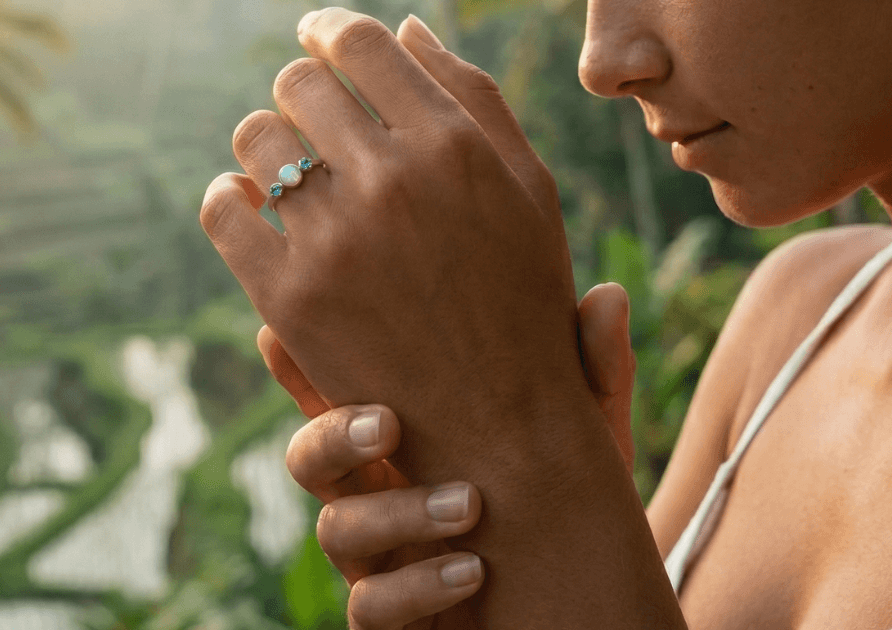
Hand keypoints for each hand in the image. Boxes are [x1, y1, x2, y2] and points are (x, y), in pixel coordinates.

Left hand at [204, 9, 600, 481]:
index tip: (316, 34)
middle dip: (300, 86)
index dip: (328, 27)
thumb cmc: (518, 293)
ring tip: (289, 165)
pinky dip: (228, 198)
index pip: (360, 41)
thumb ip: (472, 94)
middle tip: (311, 110)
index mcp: (455, 144)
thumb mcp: (527, 186)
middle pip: (298, 81)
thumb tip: (405, 23)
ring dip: (266, 142)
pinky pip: (222, 210)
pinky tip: (253, 206)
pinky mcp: (289, 299)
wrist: (499, 428)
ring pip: (254, 139)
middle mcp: (394, 181)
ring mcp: (336, 241)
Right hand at [256, 281, 633, 629]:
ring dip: (396, 516)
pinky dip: (417, 587)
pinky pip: (372, 609)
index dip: (299, 365)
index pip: (335, 392)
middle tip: (388, 421)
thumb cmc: (563, 495)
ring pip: (337, 533)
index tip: (281, 331)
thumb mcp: (583, 431)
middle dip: (332, 434)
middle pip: (308, 458)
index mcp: (401, 436)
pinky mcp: (399, 618)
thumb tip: (610, 294)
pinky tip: (473, 569)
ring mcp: (381, 560)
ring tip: (469, 505)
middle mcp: (376, 492)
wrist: (586, 599)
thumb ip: (589, 370)